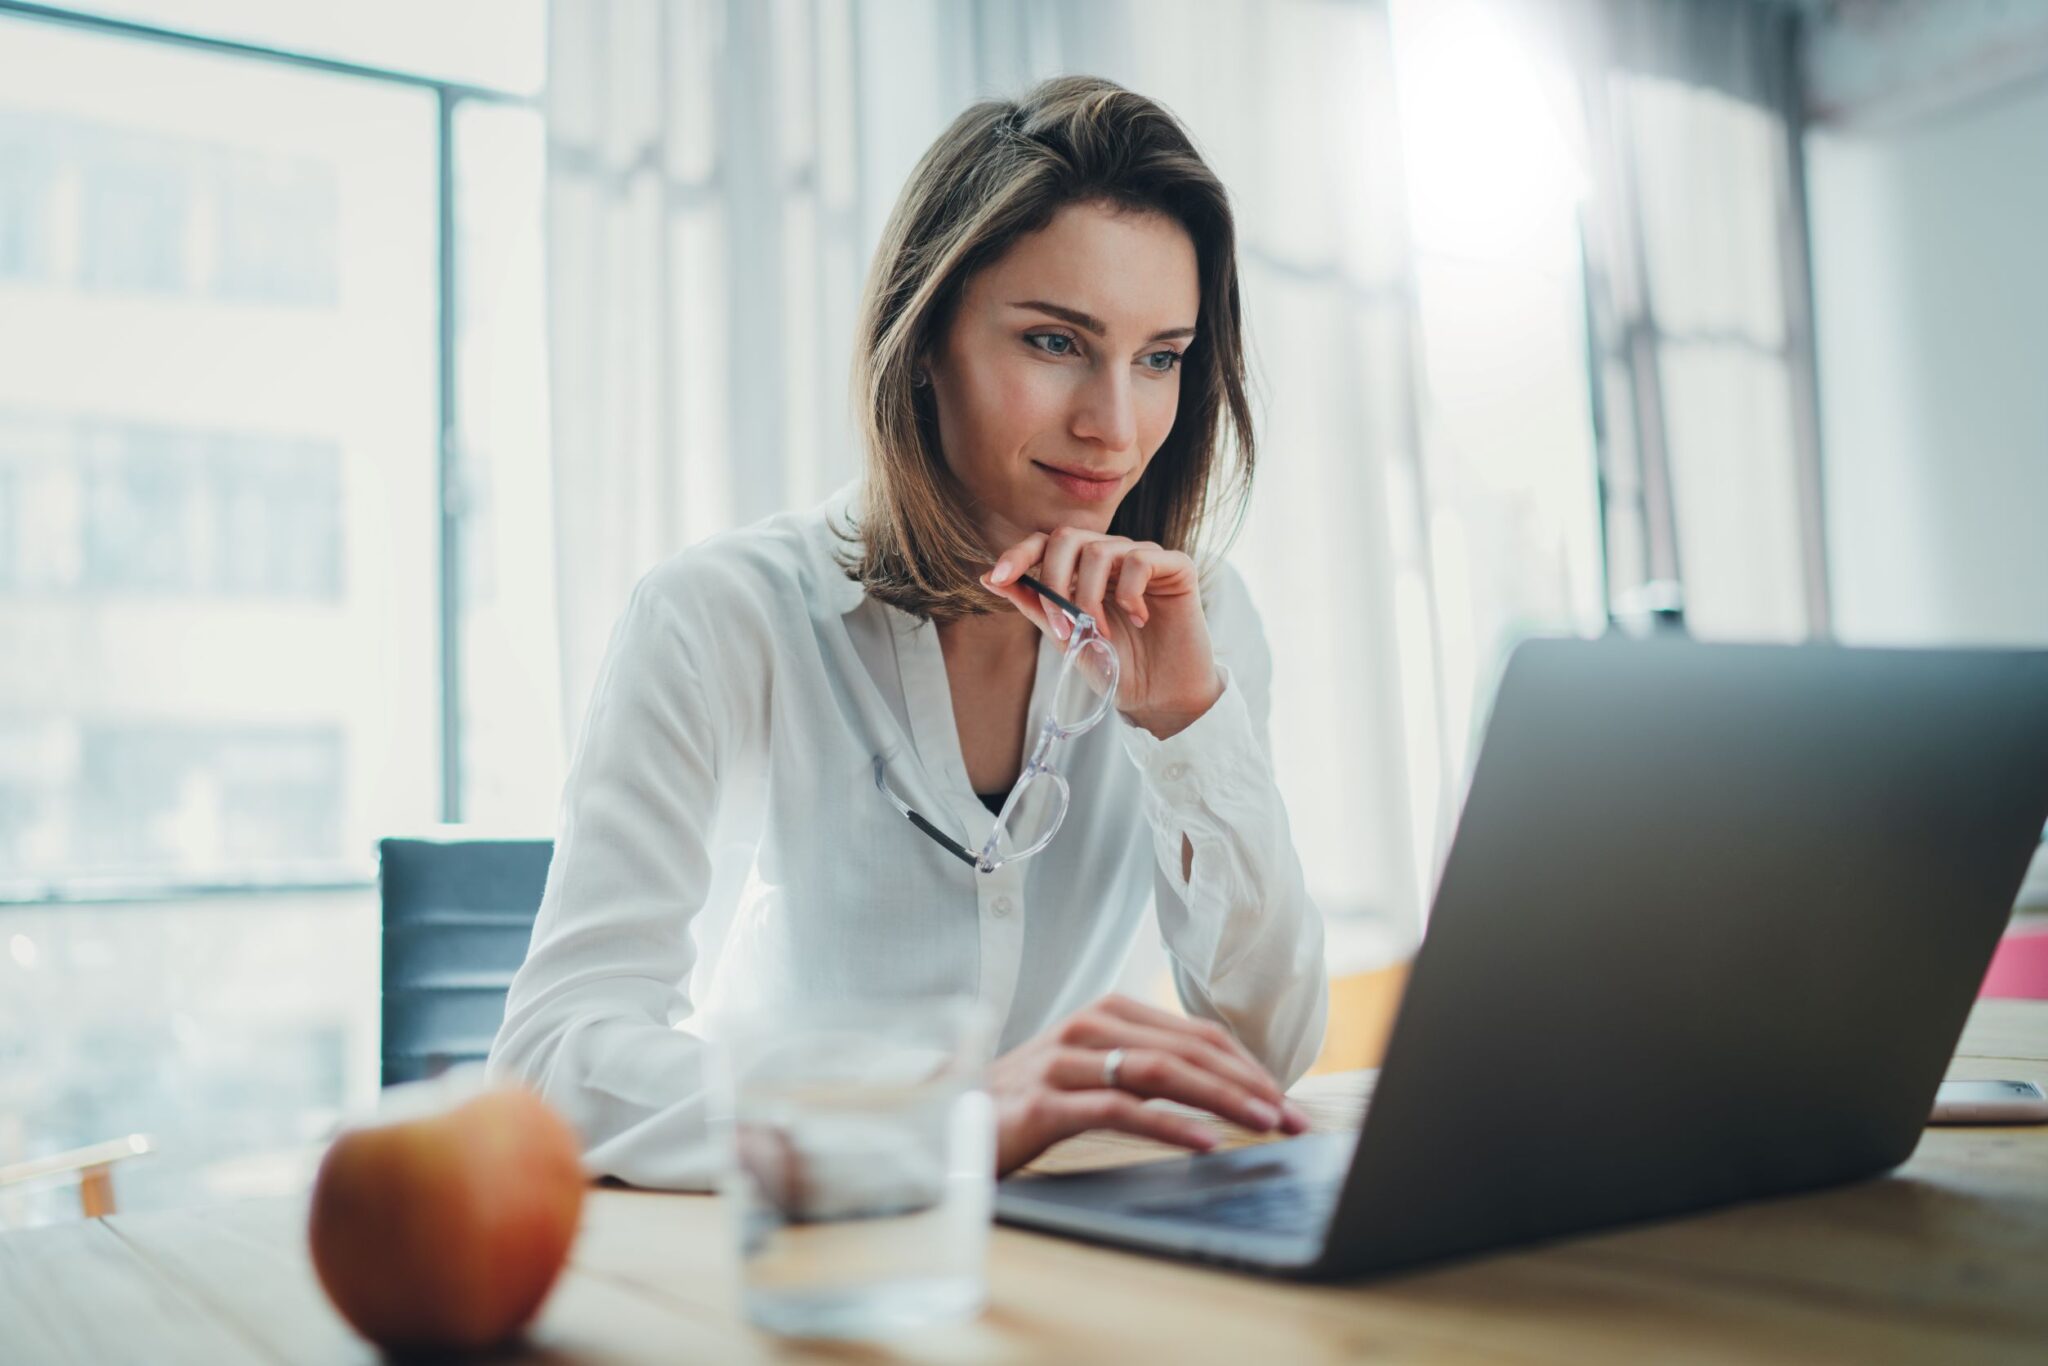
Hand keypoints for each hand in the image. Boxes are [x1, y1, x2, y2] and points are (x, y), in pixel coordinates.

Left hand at [980, 528, 1223, 738]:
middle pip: (1067, 536)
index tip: (998, 577)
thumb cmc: (1116, 666)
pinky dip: (1130, 593)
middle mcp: (1112, 556)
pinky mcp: (1176, 566)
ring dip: (1090, 597)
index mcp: (1083, 570)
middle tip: (1063, 625)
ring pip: (1100, 550)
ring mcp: (1143, 557)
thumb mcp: (1066, 637)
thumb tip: (988, 578)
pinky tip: (1139, 619)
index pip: (1046, 543)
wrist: (1159, 696)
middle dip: (1054, 580)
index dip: (1019, 553)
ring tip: (1102, 633)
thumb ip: (1034, 604)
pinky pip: (1140, 559)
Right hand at [987, 994, 1310, 1175]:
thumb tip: (1218, 1091)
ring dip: (1223, 1099)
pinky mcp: (1045, 1101)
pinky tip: (1204, 1142)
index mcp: (1107, 1014)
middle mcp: (1088, 1027)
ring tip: (1264, 1124)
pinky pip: (1119, 1109)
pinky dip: (1168, 1124)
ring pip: (1161, 1072)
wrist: (946, 1121)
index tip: (1287, 1101)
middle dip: (1250, 1084)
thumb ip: (1142, 1070)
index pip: (1196, 1034)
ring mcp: (1064, 1061)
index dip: (1248, 1065)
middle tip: (1293, 1118)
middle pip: (1188, 1049)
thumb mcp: (1090, 1074)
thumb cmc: (1027, 1102)